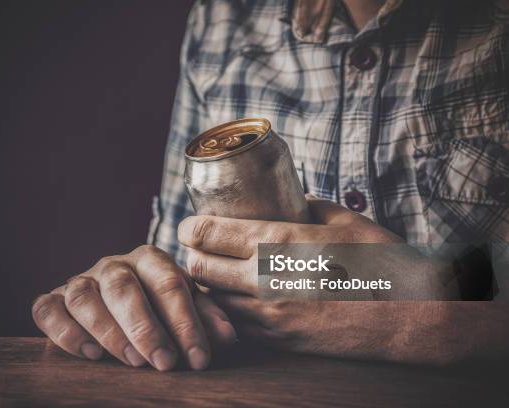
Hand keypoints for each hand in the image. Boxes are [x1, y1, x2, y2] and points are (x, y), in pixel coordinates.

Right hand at [32, 245, 235, 370]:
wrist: (120, 298)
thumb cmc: (160, 306)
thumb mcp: (188, 308)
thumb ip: (206, 318)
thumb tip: (226, 338)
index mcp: (150, 260)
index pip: (168, 283)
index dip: (185, 322)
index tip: (198, 358)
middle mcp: (113, 265)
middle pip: (123, 287)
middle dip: (146, 327)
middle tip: (165, 363)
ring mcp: (81, 280)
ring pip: (83, 296)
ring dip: (108, 331)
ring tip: (132, 362)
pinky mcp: (54, 299)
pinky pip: (47, 309)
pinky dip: (64, 332)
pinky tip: (89, 354)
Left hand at [177, 195, 456, 350]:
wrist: (410, 318)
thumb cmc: (382, 262)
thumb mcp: (345, 220)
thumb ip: (308, 206)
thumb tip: (289, 201)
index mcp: (278, 241)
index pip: (208, 234)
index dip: (189, 229)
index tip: (187, 227)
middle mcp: (264, 278)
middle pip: (200, 270)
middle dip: (192, 258)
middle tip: (198, 250)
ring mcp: (269, 314)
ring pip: (212, 301)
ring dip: (207, 287)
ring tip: (215, 276)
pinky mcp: (279, 339)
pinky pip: (235, 324)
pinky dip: (227, 311)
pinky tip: (237, 301)